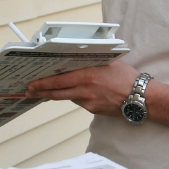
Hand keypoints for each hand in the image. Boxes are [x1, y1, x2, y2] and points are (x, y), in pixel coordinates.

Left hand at [25, 59, 139, 116]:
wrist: (140, 97)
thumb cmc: (127, 77)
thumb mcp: (107, 62)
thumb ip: (90, 61)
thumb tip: (76, 58)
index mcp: (86, 76)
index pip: (58, 80)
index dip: (42, 83)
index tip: (32, 83)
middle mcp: (85, 91)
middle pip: (56, 93)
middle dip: (41, 92)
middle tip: (29, 92)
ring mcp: (88, 102)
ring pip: (67, 97)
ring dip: (55, 95)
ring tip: (43, 92)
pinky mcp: (93, 110)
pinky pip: (78, 102)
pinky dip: (73, 97)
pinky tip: (71, 93)